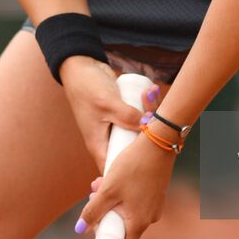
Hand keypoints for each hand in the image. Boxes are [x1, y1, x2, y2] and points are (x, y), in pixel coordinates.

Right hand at [58, 56, 164, 170]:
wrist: (80, 66)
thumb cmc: (86, 87)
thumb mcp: (106, 103)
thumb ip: (127, 116)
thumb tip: (150, 126)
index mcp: (99, 145)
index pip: (116, 170)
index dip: (132, 172)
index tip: (153, 160)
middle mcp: (108, 139)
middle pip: (132, 149)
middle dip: (149, 135)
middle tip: (158, 116)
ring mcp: (116, 126)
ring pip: (138, 130)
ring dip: (150, 115)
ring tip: (152, 94)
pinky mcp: (122, 114)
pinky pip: (137, 117)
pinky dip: (146, 107)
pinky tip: (152, 92)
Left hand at [77, 134, 174, 238]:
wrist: (158, 143)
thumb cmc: (134, 166)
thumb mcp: (108, 189)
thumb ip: (93, 211)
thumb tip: (80, 228)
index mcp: (139, 223)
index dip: (104, 237)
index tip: (94, 222)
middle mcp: (149, 218)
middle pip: (121, 225)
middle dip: (104, 211)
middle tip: (93, 194)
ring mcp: (154, 206)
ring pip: (127, 210)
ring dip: (111, 199)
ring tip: (102, 180)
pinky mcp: (155, 194)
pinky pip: (136, 200)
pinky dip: (123, 193)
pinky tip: (116, 176)